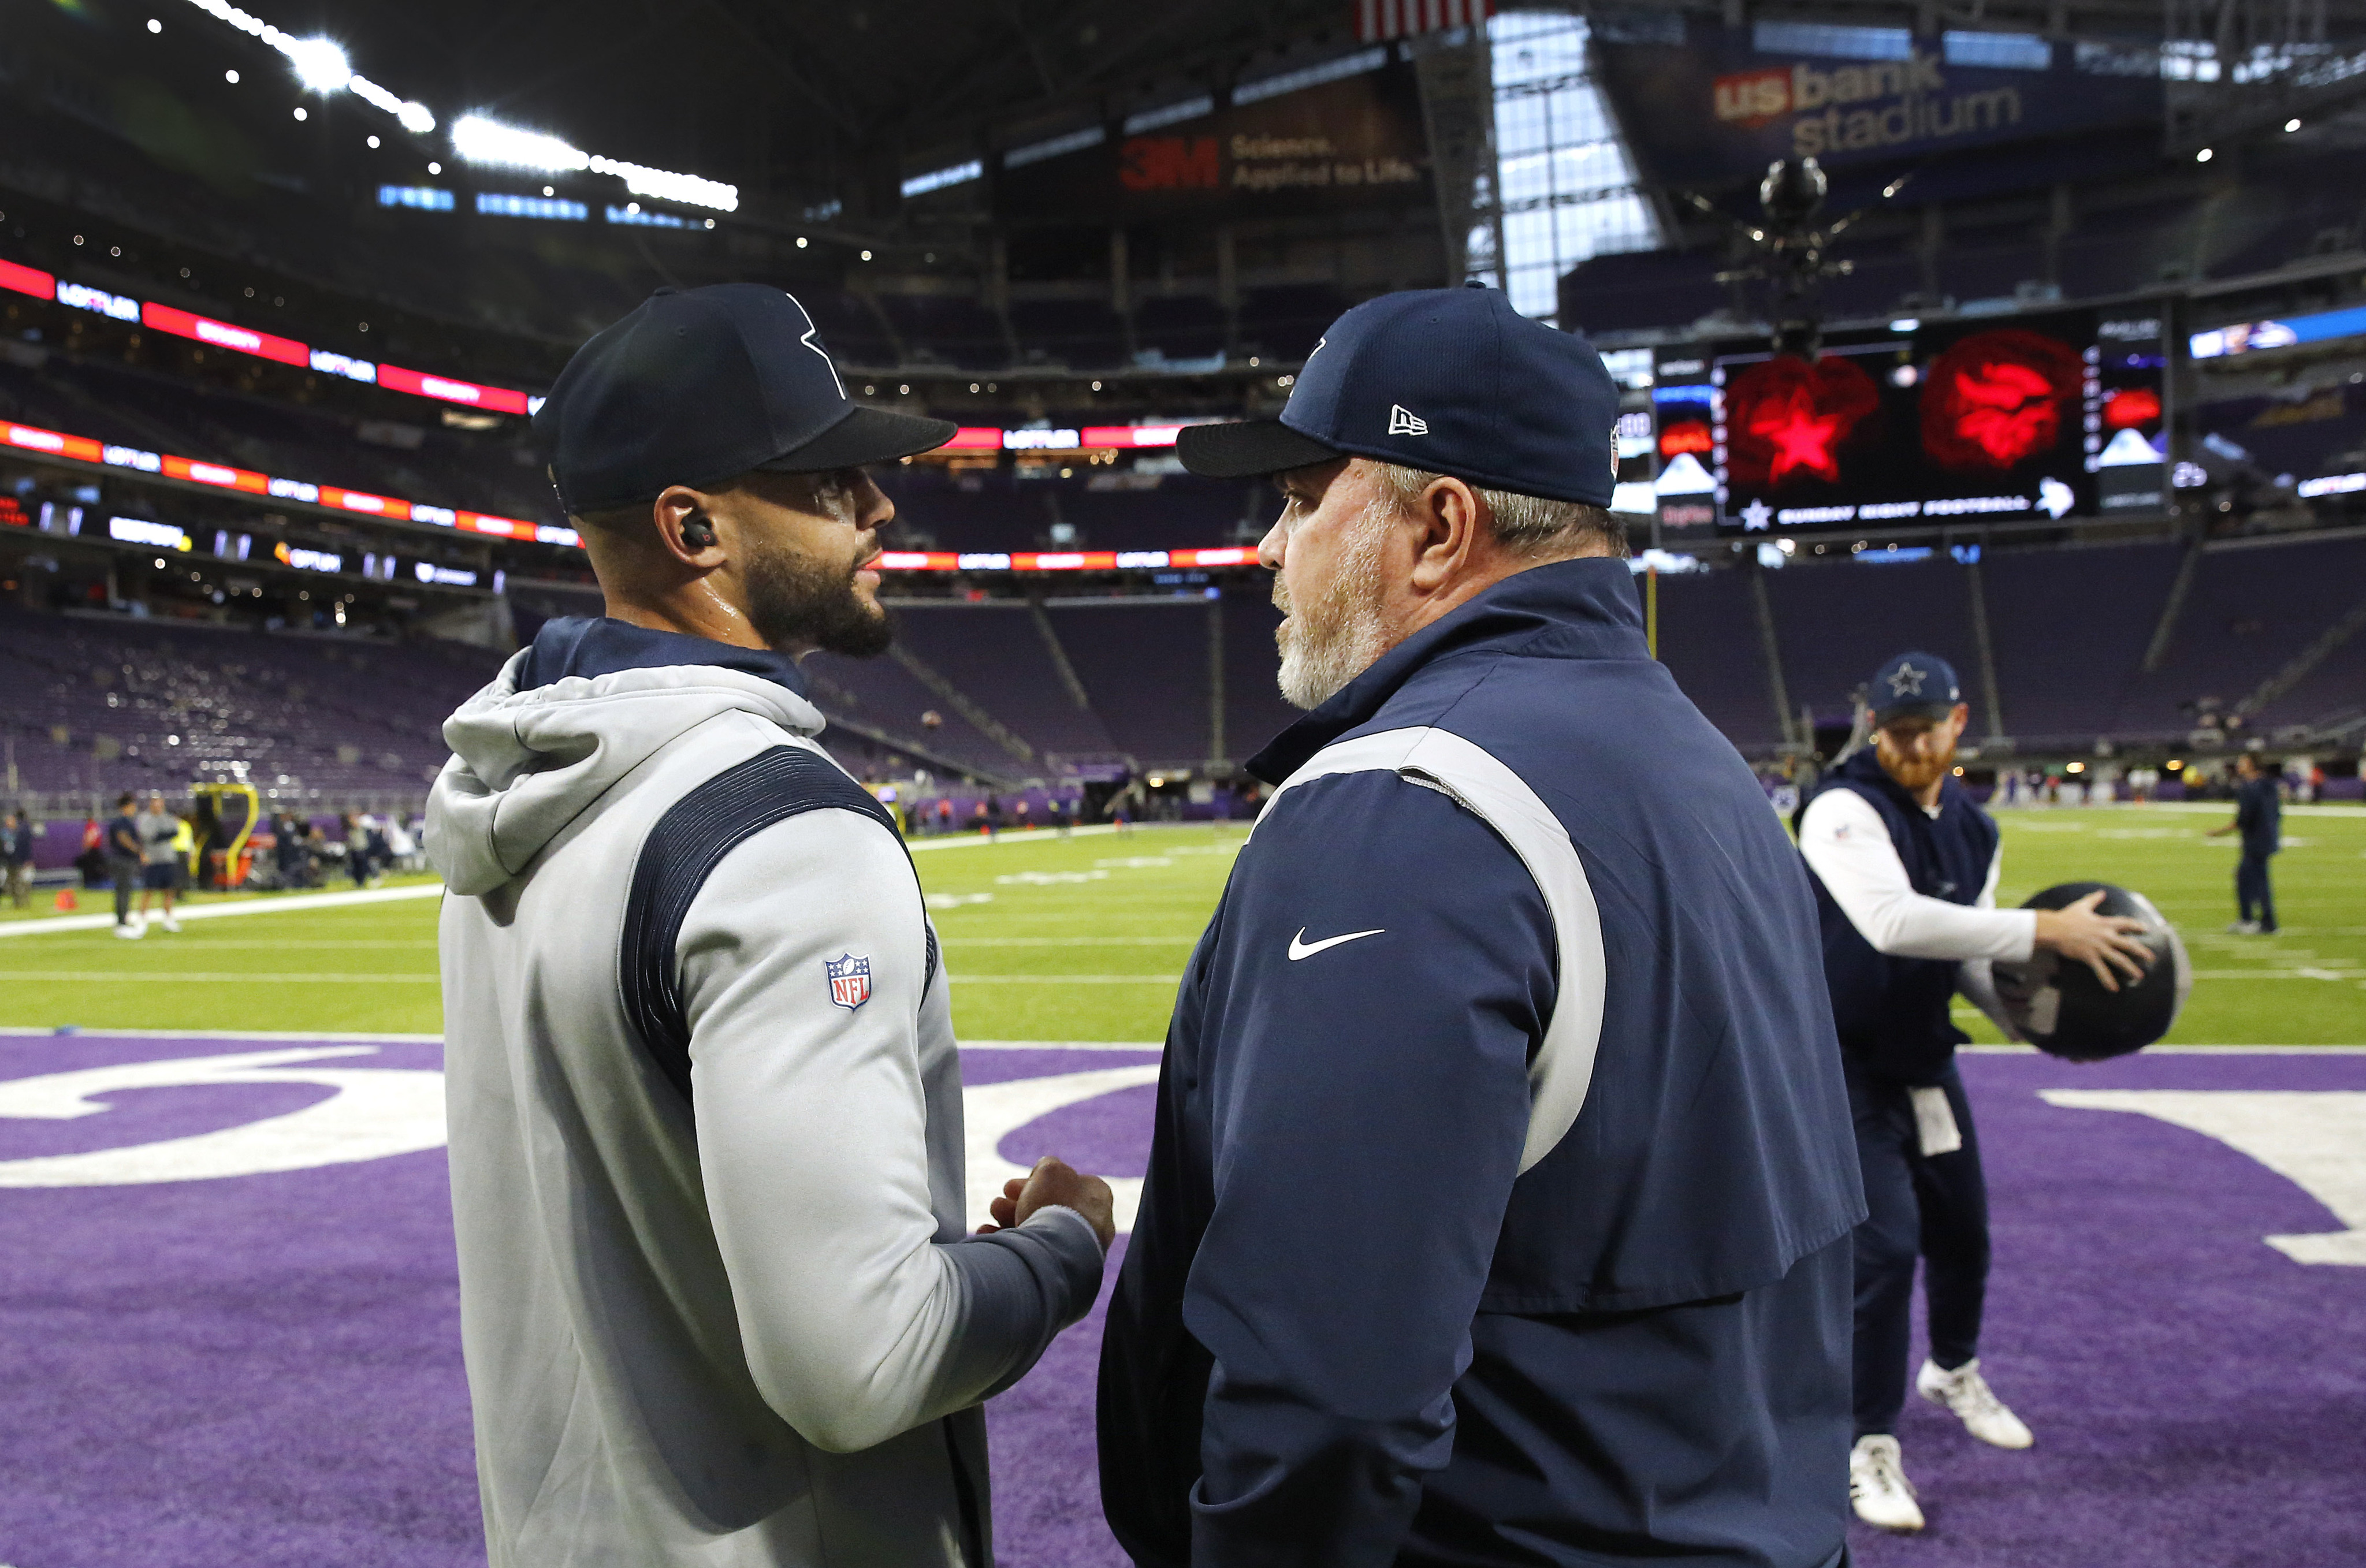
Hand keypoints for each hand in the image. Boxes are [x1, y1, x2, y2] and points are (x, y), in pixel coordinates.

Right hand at [978, 1155, 1114, 1250]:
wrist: (1056, 1256)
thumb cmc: (1057, 1208)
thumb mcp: (1051, 1171)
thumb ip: (1047, 1165)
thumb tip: (1042, 1171)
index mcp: (1096, 1197)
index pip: (1065, 1183)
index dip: (1035, 1181)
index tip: (1012, 1186)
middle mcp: (1090, 1224)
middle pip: (1046, 1207)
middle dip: (1017, 1202)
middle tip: (999, 1202)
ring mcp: (1075, 1249)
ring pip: (1036, 1229)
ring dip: (1009, 1220)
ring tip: (994, 1216)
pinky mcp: (1058, 1270)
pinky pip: (1030, 1252)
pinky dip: (1009, 1243)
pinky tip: (989, 1236)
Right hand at [2033, 890, 2154, 991]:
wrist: (2053, 929)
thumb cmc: (2066, 917)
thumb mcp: (2081, 906)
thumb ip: (2093, 899)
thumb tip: (2101, 892)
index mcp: (2105, 923)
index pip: (2126, 923)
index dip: (2137, 926)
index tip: (2146, 929)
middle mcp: (2105, 936)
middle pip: (2129, 944)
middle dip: (2142, 951)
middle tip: (2151, 957)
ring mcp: (2099, 947)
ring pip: (2119, 959)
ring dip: (2131, 968)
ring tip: (2139, 976)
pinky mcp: (2090, 957)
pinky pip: (2101, 970)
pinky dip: (2108, 980)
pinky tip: (2114, 989)